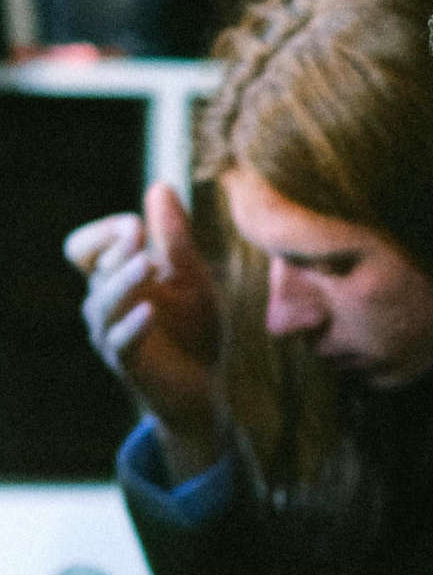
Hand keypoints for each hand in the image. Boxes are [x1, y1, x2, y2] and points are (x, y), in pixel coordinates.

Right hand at [64, 183, 225, 473]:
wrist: (207, 387)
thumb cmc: (196, 330)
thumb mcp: (194, 279)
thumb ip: (176, 239)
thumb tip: (160, 186)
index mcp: (115, 280)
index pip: (84, 246)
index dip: (106, 232)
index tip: (140, 227)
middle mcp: (105, 304)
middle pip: (93, 268)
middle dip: (117, 248)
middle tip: (140, 235)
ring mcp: (112, 335)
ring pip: (103, 302)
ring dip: (125, 281)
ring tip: (149, 265)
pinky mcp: (128, 364)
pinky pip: (120, 341)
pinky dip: (134, 325)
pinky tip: (151, 311)